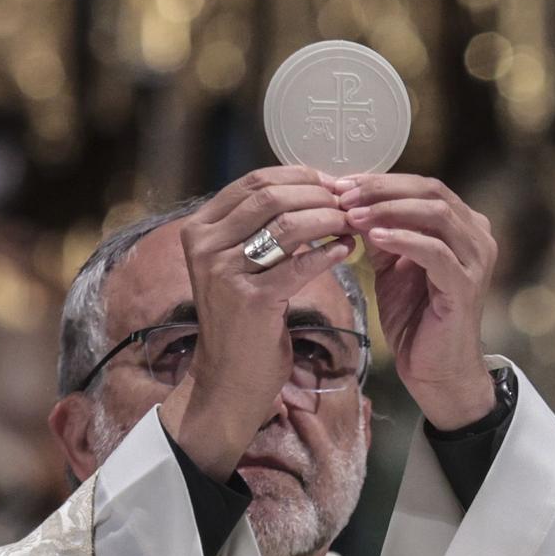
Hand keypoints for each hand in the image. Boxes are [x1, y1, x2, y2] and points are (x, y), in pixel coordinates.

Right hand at [161, 167, 356, 479]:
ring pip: (289, 224)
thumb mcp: (240, 263)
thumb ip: (261, 226)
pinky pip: (300, 265)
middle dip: (320, 195)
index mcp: (199, 228)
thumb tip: (315, 186)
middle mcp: (204, 244)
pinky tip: (347, 252)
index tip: (335, 183)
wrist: (229, 379)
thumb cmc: (243, 318)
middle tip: (352, 203)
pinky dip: (329, 254)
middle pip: (272, 196)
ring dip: (330, 220)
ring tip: (355, 225)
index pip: (254, 181)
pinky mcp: (251, 300)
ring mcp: (223, 271)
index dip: (300, 176)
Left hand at [336, 173, 498, 427]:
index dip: (382, 181)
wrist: (436, 370)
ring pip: (435, 214)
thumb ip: (382, 234)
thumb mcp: (393, 267)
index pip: (424, 186)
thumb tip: (352, 204)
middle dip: (382, 190)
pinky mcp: (466, 286)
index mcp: (464, 227)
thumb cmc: (417, 320)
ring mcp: (476, 261)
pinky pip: (434, 251)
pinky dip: (402, 239)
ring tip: (352, 214)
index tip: (341, 184)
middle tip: (343, 194)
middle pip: (431, 192)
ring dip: (389, 210)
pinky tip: (373, 237)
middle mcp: (478, 237)